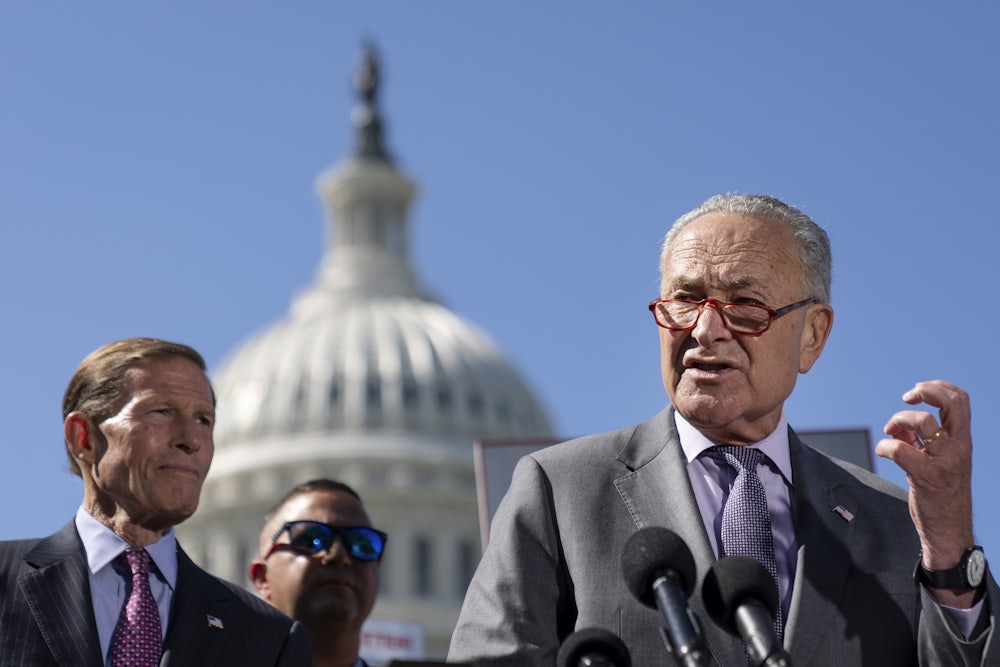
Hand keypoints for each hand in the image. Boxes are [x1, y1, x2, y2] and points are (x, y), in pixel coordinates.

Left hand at [876, 380, 976, 604]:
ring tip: (891, 432)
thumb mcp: (939, 461)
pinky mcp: (925, 476)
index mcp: (962, 441)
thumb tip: (900, 427)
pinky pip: (900, 449)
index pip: (961, 400)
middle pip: (953, 403)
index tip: (917, 392)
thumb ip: (924, 442)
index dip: (939, 387)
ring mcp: (943, 461)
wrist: (948, 531)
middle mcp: (957, 448)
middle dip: (927, 391)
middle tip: (908, 397)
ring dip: (898, 420)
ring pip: (923, 421)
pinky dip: (885, 446)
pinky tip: (883, 452)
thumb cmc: (941, 494)